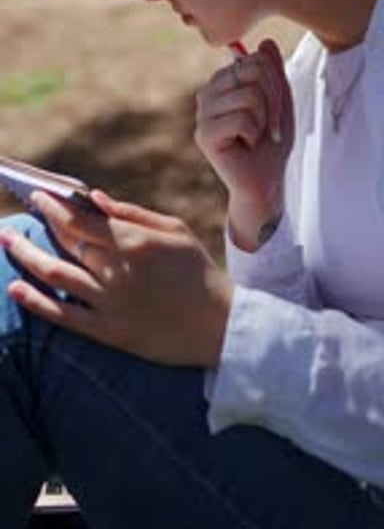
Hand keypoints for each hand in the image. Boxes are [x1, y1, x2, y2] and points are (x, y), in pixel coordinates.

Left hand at [1, 190, 232, 367]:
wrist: (219, 326)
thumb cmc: (200, 271)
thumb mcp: (176, 231)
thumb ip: (133, 213)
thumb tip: (95, 199)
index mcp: (135, 242)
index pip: (83, 219)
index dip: (56, 206)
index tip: (39, 196)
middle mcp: (118, 271)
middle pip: (67, 243)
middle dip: (41, 225)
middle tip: (20, 216)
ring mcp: (111, 303)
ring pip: (56, 275)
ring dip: (27, 255)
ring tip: (9, 241)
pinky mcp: (109, 332)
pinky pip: (63, 316)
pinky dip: (36, 302)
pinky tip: (16, 288)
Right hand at [195, 39, 293, 248]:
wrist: (265, 181)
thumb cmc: (271, 143)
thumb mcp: (279, 101)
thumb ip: (273, 71)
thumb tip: (265, 42)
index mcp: (222, 82)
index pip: (253, 60)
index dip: (274, 83)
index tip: (275, 110)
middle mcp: (207, 93)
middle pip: (250, 72)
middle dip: (272, 100)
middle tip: (269, 126)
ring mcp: (202, 113)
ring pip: (248, 95)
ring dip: (263, 120)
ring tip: (256, 136)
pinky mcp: (203, 134)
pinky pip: (241, 118)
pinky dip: (253, 133)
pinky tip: (245, 146)